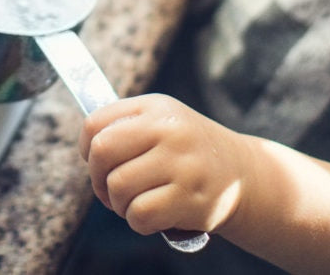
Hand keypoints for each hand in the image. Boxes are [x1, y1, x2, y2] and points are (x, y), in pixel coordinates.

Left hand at [79, 94, 249, 236]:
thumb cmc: (188, 150)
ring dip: (118, 204)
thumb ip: (124, 126)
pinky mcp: (190, 197)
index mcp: (154, 107)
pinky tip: (151, 216)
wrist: (243, 174)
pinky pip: (140, 213)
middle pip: (102, 152)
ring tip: (133, 203)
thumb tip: (87, 147)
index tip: (96, 162)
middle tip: (110, 189)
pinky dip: (137, 221)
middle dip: (97, 178)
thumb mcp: (161, 120)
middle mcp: (169, 129)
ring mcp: (181, 163)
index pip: (95, 123)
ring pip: (118, 186)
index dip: (86, 148)